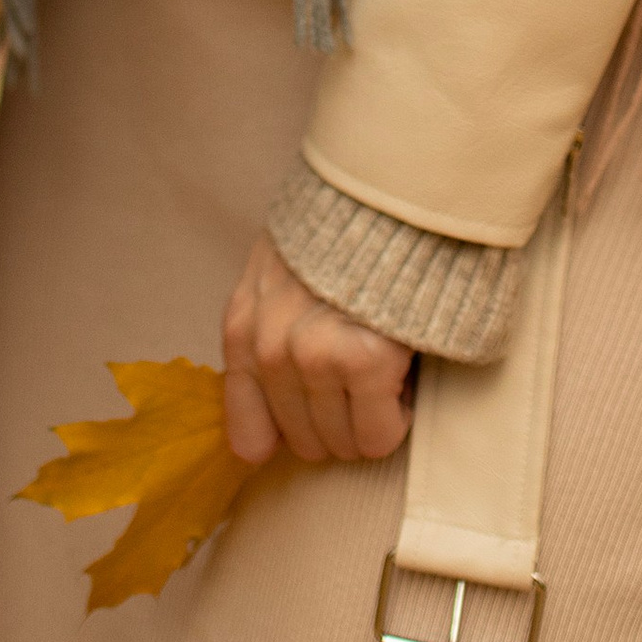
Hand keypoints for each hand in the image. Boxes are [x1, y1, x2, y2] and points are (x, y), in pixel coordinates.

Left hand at [220, 232, 414, 467]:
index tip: (318, 410)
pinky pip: (379, 436)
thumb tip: (262, 439)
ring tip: (381, 363)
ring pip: (345, 445)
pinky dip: (397, 415)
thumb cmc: (336, 238)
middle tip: (360, 373)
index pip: (248, 436)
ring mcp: (315, 357)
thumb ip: (263, 340)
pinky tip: (400, 370)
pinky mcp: (365, 361)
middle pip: (307, 443)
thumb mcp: (275, 277)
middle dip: (340, 419)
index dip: (291, 433)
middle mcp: (270, 349)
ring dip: (370, 415)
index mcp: (241, 330)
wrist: (388, 197)